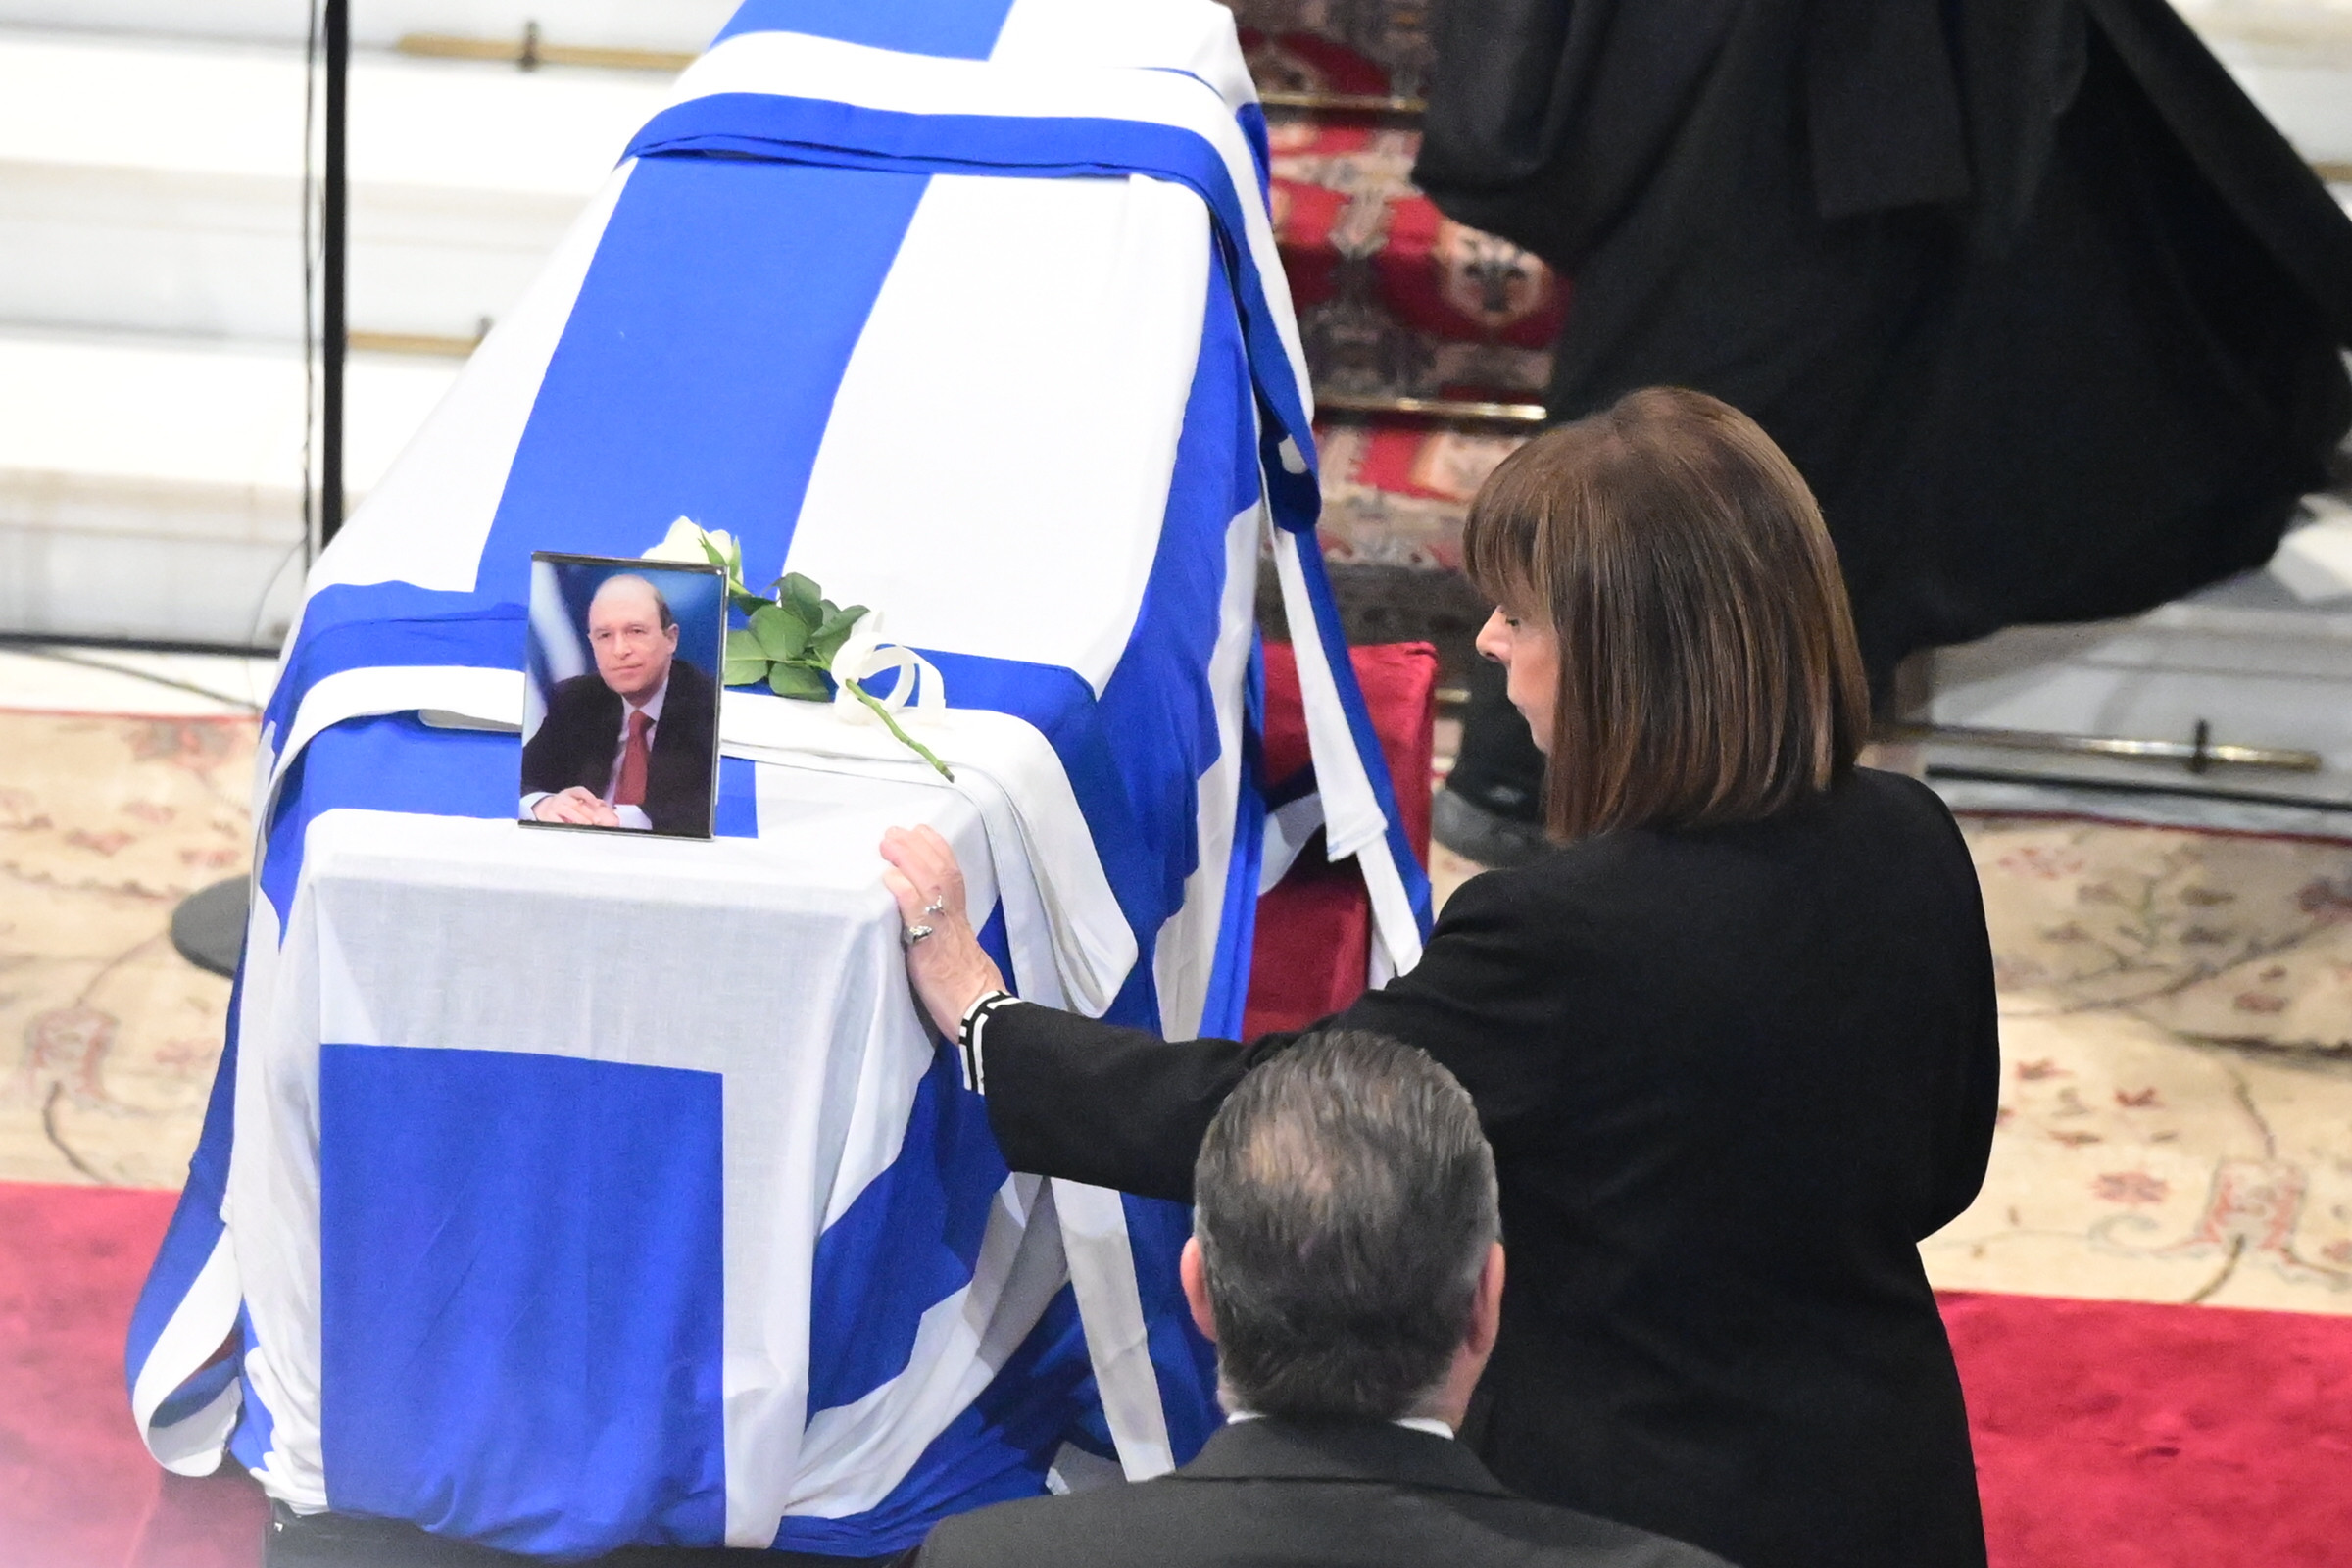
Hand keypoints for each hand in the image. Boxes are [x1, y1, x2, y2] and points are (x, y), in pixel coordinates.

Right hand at [533, 786, 620, 827]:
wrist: (544, 808)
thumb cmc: (566, 807)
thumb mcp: (576, 801)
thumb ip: (592, 805)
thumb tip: (612, 811)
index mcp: (570, 792)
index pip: (580, 791)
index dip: (589, 797)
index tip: (598, 803)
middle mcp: (562, 797)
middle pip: (576, 803)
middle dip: (588, 812)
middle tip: (597, 820)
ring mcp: (554, 806)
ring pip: (568, 811)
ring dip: (579, 818)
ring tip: (589, 825)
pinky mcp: (548, 816)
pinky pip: (558, 821)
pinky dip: (567, 824)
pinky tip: (574, 828)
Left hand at [880, 824, 1006, 1037]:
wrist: (984, 1016)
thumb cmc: (972, 996)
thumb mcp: (962, 957)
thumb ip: (946, 939)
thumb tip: (928, 929)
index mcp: (962, 923)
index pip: (953, 877)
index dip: (938, 851)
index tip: (922, 831)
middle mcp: (955, 921)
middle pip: (941, 873)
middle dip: (919, 847)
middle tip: (896, 830)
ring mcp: (943, 934)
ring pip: (930, 885)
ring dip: (908, 859)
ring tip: (889, 842)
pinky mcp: (930, 951)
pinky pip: (918, 915)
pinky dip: (904, 892)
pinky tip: (889, 878)